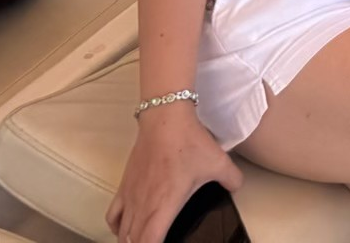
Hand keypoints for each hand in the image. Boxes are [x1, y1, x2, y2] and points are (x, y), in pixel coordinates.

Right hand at [106, 104, 241, 242]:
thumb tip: (236, 187)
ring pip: (122, 233)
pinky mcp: (124, 186)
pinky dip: (117, 228)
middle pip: (133, 242)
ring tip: (144, 241)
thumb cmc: (188, 142)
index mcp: (164, 208)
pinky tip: (125, 229)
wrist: (165, 119)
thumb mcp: (218, 162)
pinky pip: (112, 216)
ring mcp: (130, 197)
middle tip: (158, 241)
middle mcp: (143, 207)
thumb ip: (232, 180)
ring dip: (131, 241)